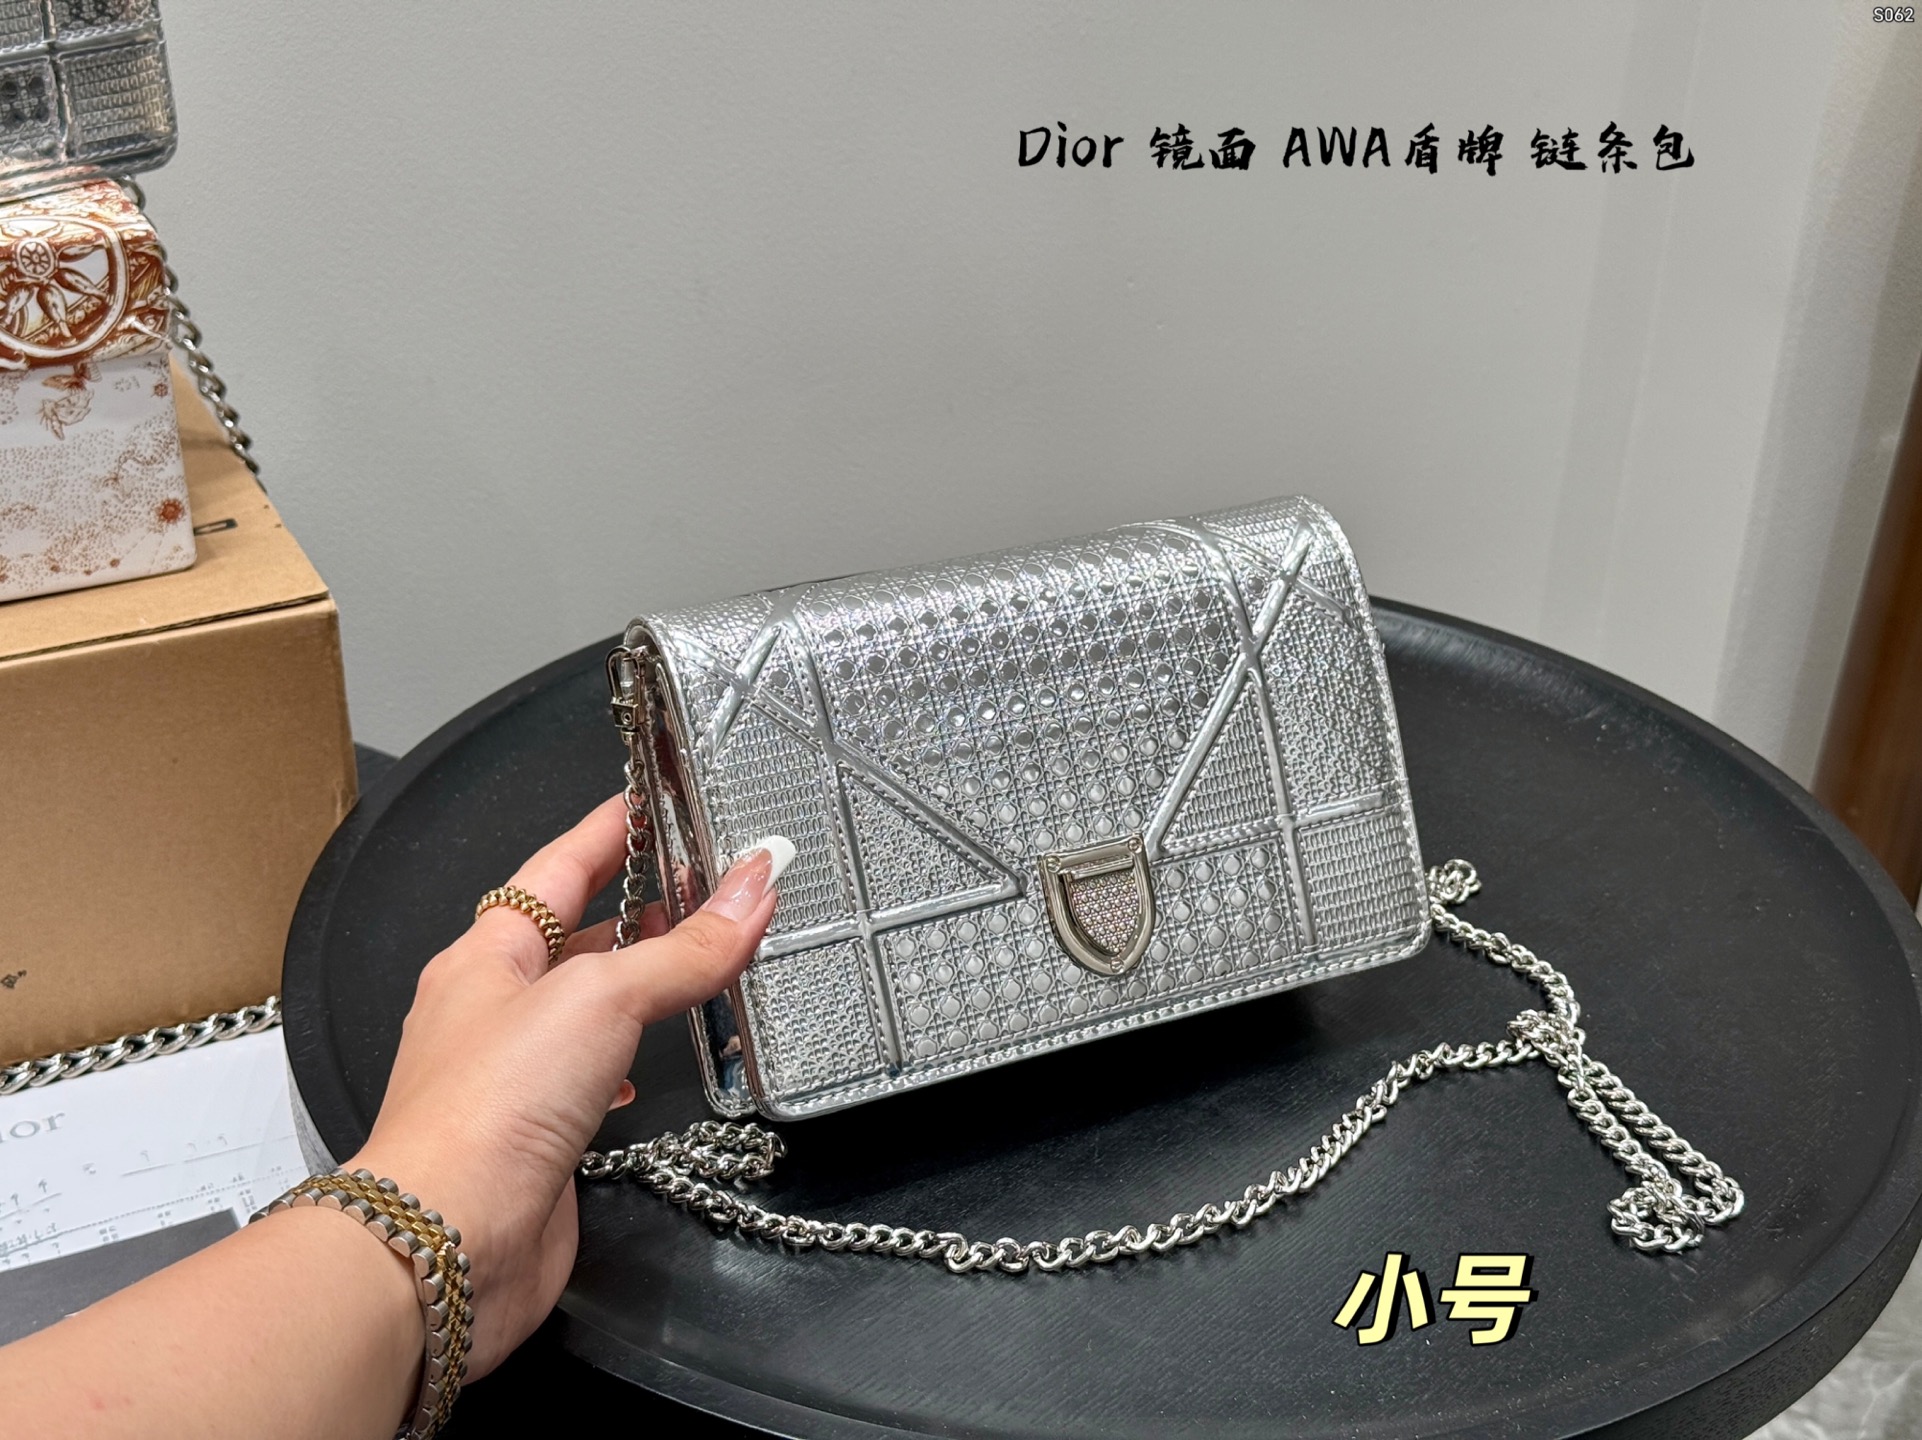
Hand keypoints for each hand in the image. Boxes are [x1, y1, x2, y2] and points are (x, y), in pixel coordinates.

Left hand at [348, 795, 781, 1377]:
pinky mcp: (537, 1141)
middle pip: (572, 939)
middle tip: (705, 884)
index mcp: (485, 955)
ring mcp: (511, 1078)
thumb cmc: (490, 1105)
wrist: (447, 1240)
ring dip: (638, 988)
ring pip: (584, 1010)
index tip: (652, 798)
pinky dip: (630, 1063)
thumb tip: (754, 889)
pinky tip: (654, 1069)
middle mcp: (491, 1011)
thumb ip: (683, 947)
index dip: (608, 829)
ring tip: (699, 966)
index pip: (557, 868)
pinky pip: (591, 1080)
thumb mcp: (601, 997)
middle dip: (637, 910)